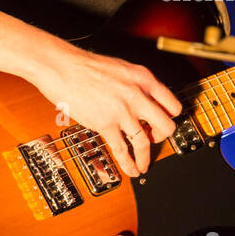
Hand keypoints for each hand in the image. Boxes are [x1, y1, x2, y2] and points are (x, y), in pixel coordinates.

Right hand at [29, 41, 182, 177]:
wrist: (62, 67)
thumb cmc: (86, 66)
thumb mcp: (122, 69)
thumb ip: (136, 85)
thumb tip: (144, 101)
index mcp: (144, 79)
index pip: (171, 104)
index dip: (171, 117)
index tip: (166, 123)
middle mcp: (137, 95)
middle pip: (165, 125)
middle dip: (162, 137)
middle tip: (155, 140)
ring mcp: (122, 111)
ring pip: (145, 142)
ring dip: (146, 157)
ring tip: (144, 165)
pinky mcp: (105, 124)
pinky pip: (122, 150)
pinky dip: (129, 164)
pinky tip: (131, 169)